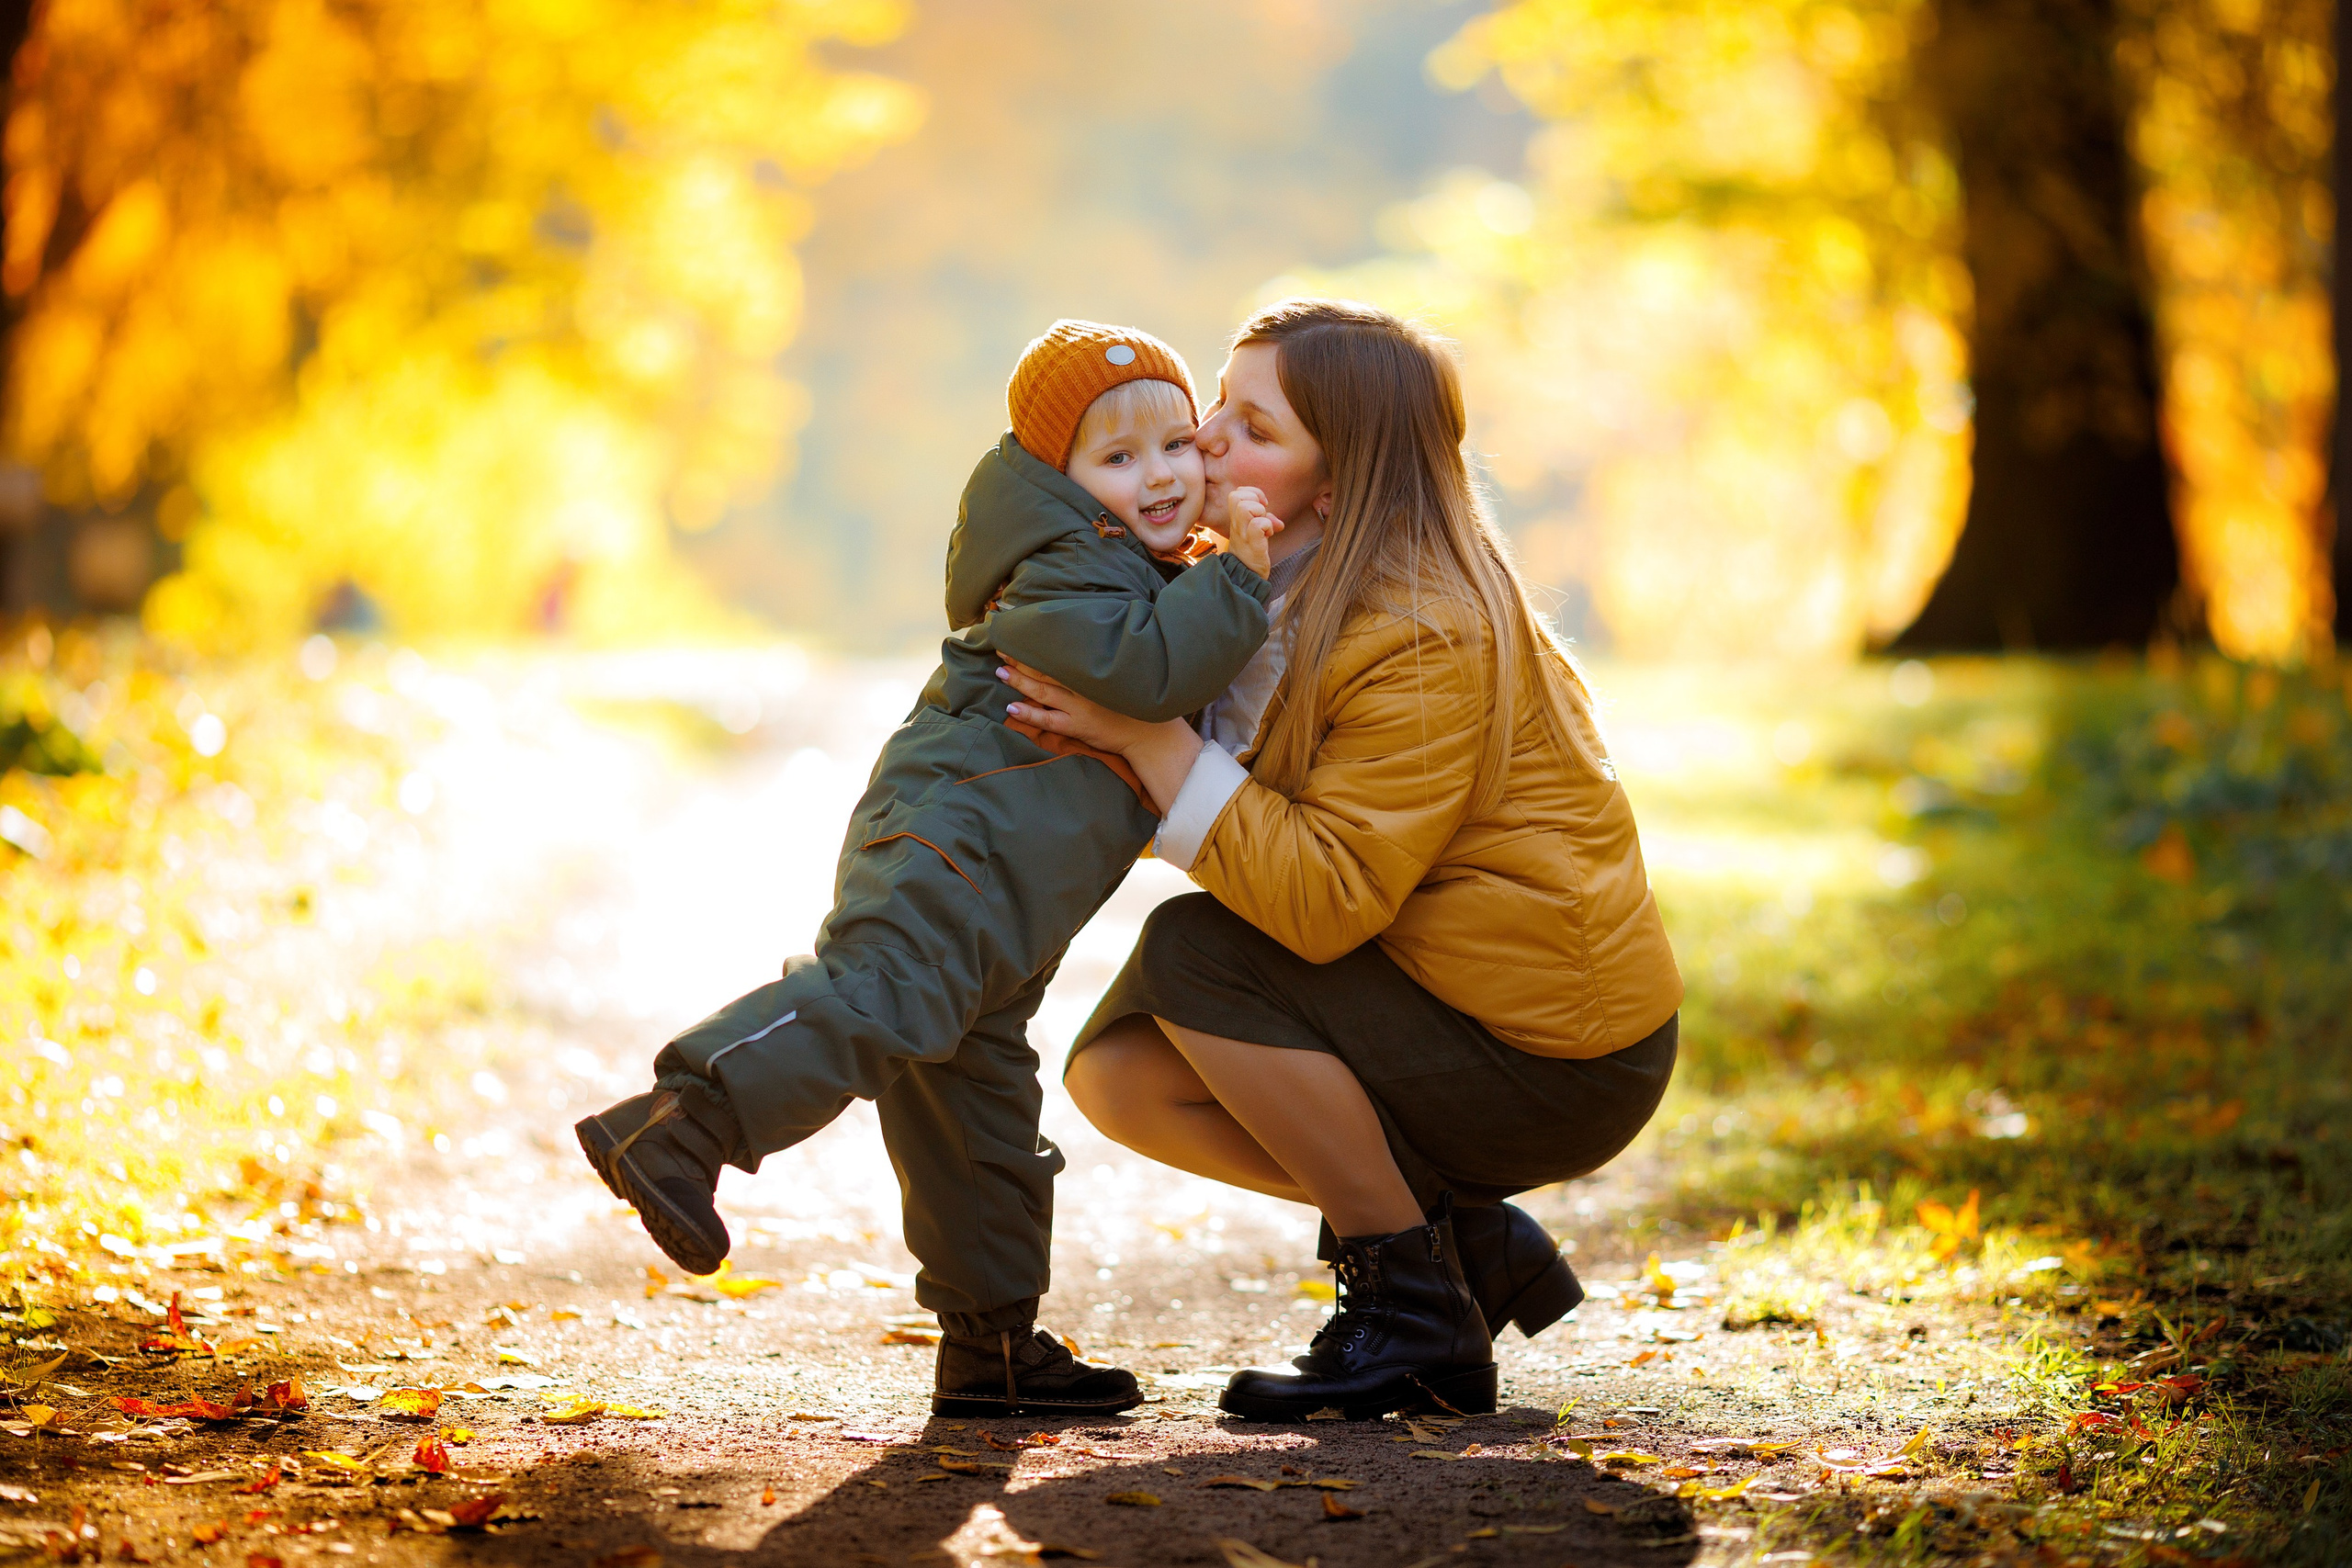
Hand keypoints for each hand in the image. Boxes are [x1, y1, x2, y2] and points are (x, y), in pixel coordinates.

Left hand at [998, 661, 1158, 753]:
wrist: (1148, 734)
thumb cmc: (1133, 704)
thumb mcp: (1118, 678)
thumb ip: (1098, 666)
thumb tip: (1078, 652)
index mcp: (1091, 672)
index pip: (1058, 655)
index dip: (1037, 645)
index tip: (1020, 635)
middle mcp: (1082, 687)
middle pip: (1046, 670)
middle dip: (1021, 659)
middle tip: (1001, 649)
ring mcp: (1079, 707)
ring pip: (1043, 691)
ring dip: (1020, 681)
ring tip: (1001, 671)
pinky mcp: (1078, 726)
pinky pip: (1048, 719)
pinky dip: (1029, 713)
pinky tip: (1012, 706)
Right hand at [1216, 486, 1282, 578]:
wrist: (1245, 576)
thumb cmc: (1251, 553)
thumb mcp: (1254, 533)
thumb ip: (1265, 522)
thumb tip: (1279, 523)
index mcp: (1236, 519)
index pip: (1236, 493)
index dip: (1252, 493)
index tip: (1262, 504)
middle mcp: (1236, 524)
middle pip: (1237, 496)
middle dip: (1255, 500)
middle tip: (1262, 514)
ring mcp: (1243, 533)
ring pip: (1245, 507)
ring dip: (1260, 513)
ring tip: (1264, 525)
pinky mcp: (1252, 543)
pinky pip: (1258, 525)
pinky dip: (1267, 526)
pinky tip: (1268, 535)